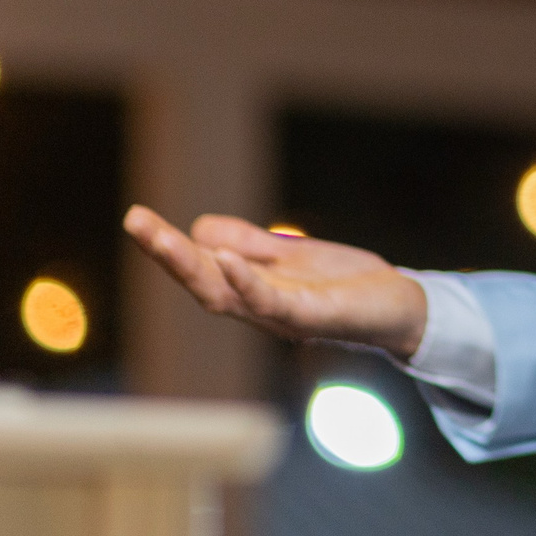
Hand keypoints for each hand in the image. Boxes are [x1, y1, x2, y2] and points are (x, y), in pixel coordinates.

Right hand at [123, 205, 428, 356]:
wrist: (403, 309)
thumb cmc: (346, 286)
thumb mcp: (292, 257)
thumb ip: (250, 245)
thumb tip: (198, 228)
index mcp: (251, 290)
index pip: (201, 267)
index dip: (168, 246)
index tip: (135, 217)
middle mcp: (259, 308)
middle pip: (202, 281)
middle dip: (165, 253)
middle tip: (132, 219)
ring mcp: (284, 316)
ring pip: (228, 294)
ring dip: (193, 266)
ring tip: (162, 236)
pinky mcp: (316, 317)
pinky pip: (275, 304)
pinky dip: (248, 284)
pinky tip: (227, 260)